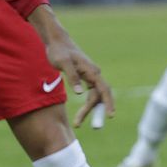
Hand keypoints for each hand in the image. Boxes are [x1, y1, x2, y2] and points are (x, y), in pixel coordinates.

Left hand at [30, 7, 114, 126]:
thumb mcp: (63, 63)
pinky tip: (82, 112)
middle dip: (94, 111)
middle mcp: (94, 73)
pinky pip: (91, 93)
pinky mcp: (85, 76)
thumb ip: (72, 77)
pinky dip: (88, 103)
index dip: (108, 103)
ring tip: (77, 123)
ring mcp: (91, 75)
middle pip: (99, 96)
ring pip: (95, 96)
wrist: (56, 41)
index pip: (104, 89)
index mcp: (92, 70)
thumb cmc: (59, 51)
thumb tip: (80, 93)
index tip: (110, 116)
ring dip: (89, 109)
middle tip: (83, 126)